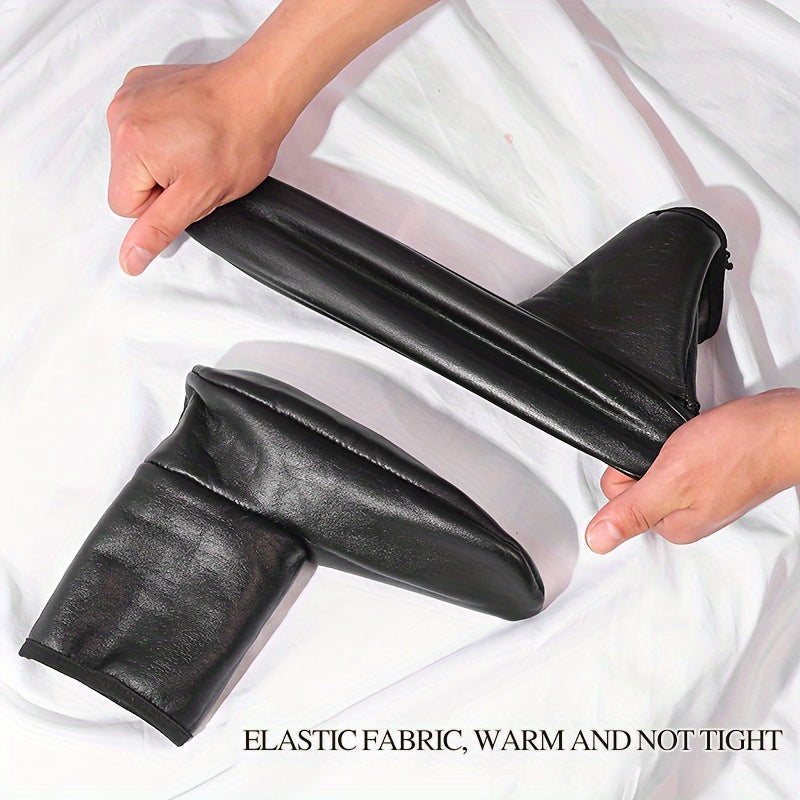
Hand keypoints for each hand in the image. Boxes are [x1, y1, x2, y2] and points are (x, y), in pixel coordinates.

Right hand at [106, 61, 289, 274]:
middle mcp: (120, 113)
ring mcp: (130, 94)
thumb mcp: (200, 198)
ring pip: (135, 154)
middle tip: (197, 167)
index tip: (188, 186)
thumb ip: (159, 229)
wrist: (259, 92)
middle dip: (161, 182)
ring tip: (197, 144)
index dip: (161, 206)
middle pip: (128, 178)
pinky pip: (142, 126)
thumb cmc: (238, 139)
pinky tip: (190, 126)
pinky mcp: (141, 84)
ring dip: (163, 158)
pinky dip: (164, 132)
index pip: (125, 206)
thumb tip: (129, 259)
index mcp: (128, 145)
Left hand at [585, 389, 799, 552]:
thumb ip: (631, 511)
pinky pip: (678, 460)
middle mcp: (687, 516)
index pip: (617, 498)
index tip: (652, 464)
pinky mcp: (712, 474)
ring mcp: (701, 495)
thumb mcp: (670, 480)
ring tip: (691, 445)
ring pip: (655, 470)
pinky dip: (682, 446)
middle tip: (674, 452)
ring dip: (665, 452)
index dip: (627, 472)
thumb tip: (597, 539)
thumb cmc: (738, 449)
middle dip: (646, 462)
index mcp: (674, 526)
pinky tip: (700, 441)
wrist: (783, 426)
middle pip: (635, 483)